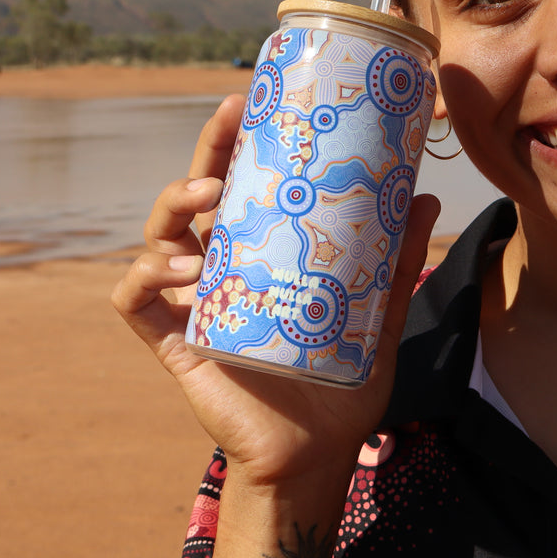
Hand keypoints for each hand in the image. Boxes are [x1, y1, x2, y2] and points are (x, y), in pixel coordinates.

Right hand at [110, 93, 441, 486]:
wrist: (315, 455)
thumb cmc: (339, 385)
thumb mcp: (375, 317)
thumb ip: (394, 263)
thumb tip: (422, 198)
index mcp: (261, 254)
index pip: (241, 186)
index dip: (236, 143)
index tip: (250, 102)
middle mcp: (220, 269)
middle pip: (196, 195)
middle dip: (205, 152)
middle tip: (228, 121)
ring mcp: (191, 303)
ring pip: (158, 236)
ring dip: (174, 207)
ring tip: (208, 199)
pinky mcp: (172, 342)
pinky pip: (134, 299)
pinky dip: (145, 275)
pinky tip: (183, 270)